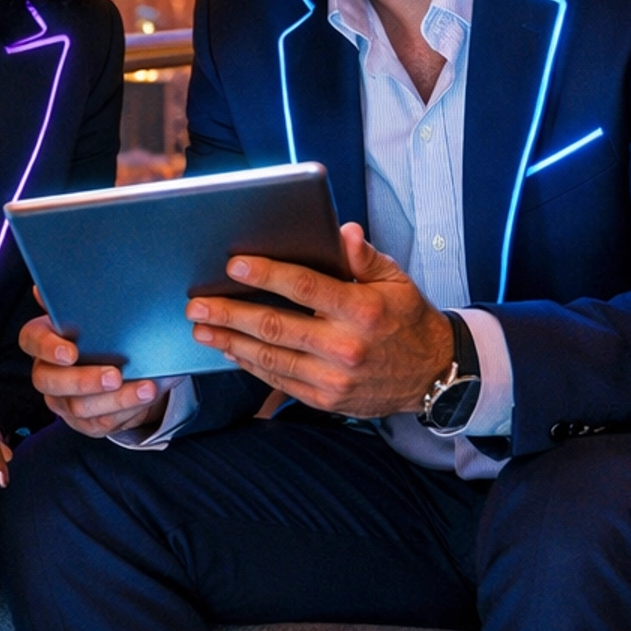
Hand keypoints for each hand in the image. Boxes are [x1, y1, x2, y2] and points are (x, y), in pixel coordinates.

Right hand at [19, 310, 166, 438]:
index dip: (47, 347)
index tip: (71, 351)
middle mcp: (46, 372)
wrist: (125, 367)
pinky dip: (126, 411)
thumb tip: (47, 286)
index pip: (31, 340)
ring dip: (116, 399)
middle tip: (116, 375)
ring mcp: (62, 401)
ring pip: (79, 407)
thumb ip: (76, 301)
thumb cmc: (103, 335)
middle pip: (49, 381)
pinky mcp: (82, 423)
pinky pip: (101, 423)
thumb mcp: (94, 315)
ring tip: (146, 387)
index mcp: (43, 339)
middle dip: (84, 380)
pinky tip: (146, 398)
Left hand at [184, 222, 454, 418]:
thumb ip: (364, 257)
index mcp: (362, 310)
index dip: (266, 275)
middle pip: (276, 327)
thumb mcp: (396, 281)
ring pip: (270, 358)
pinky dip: (251, 365)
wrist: (433, 376)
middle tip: (197, 304)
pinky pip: (279, 381)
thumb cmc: (407, 319)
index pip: (305, 287)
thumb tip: (342, 231)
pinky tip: (230, 351)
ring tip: (201, 329)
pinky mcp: (326, 399)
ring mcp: (334, 378)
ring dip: (230, 342)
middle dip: (230, 314)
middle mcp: (346, 347)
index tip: (233, 266)